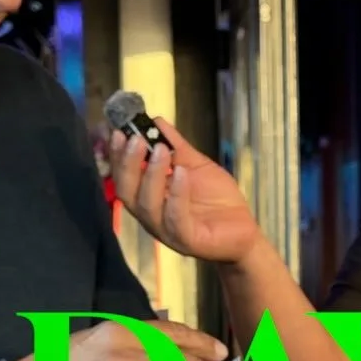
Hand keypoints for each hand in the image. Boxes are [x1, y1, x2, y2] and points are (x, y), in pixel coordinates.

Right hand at [109, 121, 260, 265]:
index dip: (117, 155)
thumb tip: (155, 120)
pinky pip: (175, 218)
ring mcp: (167, 230)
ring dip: (151, 174)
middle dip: (128, 164)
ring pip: (147, 204)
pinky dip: (176, 194)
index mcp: (147, 197)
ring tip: (160, 150)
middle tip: (135, 139)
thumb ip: (175, 146)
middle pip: (126, 191)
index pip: (123, 177)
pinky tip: (181, 173)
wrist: (243, 230)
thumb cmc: (217, 200)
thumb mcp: (195, 165)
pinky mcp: (187, 240)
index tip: (117, 131)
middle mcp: (151, 215)